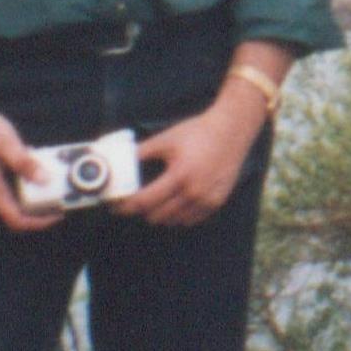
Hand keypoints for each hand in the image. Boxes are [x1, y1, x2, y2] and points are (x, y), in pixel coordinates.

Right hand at [0, 97, 64, 235]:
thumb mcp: (6, 143)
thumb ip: (24, 163)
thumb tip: (44, 180)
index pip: (16, 219)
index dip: (39, 222)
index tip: (57, 215)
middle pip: (16, 214)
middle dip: (40, 210)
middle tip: (61, 198)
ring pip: (13, 203)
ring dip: (34, 197)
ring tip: (53, 182)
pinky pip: (9, 192)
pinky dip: (25, 187)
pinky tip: (36, 169)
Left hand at [114, 89, 269, 228]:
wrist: (232, 130)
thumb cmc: (199, 132)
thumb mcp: (167, 138)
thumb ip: (142, 151)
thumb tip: (121, 160)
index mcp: (179, 175)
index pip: (145, 201)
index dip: (127, 206)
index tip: (118, 206)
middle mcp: (194, 191)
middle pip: (157, 215)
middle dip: (142, 211)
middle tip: (134, 203)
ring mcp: (207, 199)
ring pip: (174, 220)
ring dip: (160, 215)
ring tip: (154, 203)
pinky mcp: (217, 201)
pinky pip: (191, 219)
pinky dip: (179, 216)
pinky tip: (174, 204)